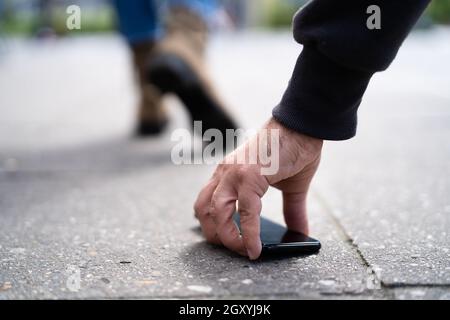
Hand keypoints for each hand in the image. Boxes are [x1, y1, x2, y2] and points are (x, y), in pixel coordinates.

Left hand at [194, 117, 322, 258]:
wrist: (303, 125)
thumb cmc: (294, 150)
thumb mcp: (290, 186)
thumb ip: (291, 210)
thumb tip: (300, 233)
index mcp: (228, 173)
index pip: (207, 203)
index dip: (214, 226)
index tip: (230, 243)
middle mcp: (225, 172)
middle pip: (203, 211)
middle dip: (215, 236)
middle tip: (234, 250)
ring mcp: (234, 173)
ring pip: (216, 213)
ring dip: (226, 238)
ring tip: (243, 251)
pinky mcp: (250, 175)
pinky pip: (245, 212)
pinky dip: (249, 235)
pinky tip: (256, 248)